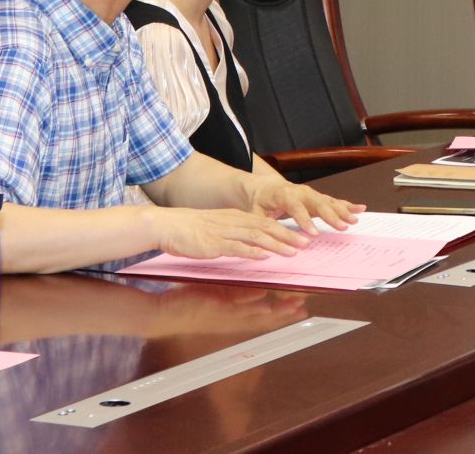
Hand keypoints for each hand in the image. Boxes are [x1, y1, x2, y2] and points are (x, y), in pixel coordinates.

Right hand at [154, 207, 306, 260]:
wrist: (169, 225)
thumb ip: (236, 237)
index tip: (301, 237)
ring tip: (293, 251)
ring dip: (277, 244)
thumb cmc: (191, 229)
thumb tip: (254, 248)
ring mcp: (225, 232)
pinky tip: (264, 256)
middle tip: (305, 244)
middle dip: (288, 236)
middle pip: (267, 227)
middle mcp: (234, 222)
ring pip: (257, 236)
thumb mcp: (218, 230)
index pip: (266, 222)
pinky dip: (252, 251)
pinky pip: (237, 247)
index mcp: (237, 217)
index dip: (285, 230)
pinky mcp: (214, 243)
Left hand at [252, 180, 362, 233]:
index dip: (305, 221)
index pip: (296, 208)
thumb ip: (263, 226)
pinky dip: (347, 205)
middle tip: (342, 227)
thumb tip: (268, 241)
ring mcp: (311, 194)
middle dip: (331, 216)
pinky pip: (334, 201)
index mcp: (284, 195)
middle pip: (318, 203)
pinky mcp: (317, 198)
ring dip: (343, 211)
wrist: (264, 187)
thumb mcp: (255, 213)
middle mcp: (301, 192)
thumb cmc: (260, 202)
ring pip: (329, 201)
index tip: (314, 234)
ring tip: (354, 221)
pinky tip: (360, 209)